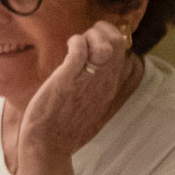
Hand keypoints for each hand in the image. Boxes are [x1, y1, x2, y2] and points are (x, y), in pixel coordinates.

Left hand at [4, 21, 137, 174]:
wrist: (48, 144)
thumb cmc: (64, 123)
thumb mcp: (91, 102)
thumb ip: (96, 83)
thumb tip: (94, 63)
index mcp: (110, 86)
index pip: (126, 52)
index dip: (113, 38)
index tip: (95, 41)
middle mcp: (104, 82)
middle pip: (118, 42)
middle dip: (102, 30)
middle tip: (84, 38)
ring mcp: (87, 80)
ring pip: (105, 43)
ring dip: (89, 35)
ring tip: (75, 44)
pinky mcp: (68, 79)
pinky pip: (80, 49)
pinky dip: (76, 41)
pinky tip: (68, 48)